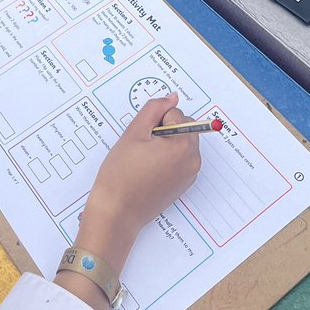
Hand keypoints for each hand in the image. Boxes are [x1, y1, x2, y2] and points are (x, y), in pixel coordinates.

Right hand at [75, 94, 200, 277]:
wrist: (116, 212)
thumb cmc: (120, 173)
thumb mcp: (133, 133)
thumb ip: (154, 109)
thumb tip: (172, 97)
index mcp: (183, 146)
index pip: (174, 113)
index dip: (153, 121)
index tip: (141, 139)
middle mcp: (193, 160)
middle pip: (183, 125)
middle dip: (163, 129)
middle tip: (142, 148)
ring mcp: (190, 174)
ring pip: (181, 140)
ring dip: (165, 142)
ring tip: (144, 159)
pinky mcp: (184, 183)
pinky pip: (180, 157)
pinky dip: (167, 156)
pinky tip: (148, 169)